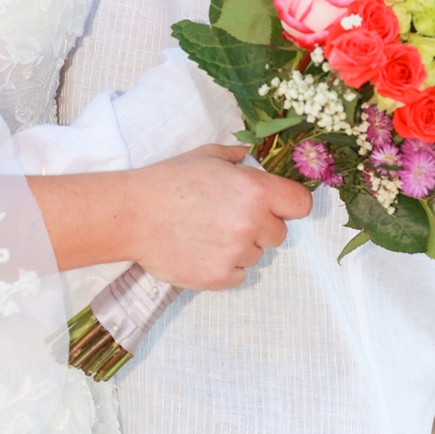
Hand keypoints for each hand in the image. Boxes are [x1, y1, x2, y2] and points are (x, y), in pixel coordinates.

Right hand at [124, 143, 312, 290]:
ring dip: (241, 246)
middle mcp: (252, 223)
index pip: (301, 204)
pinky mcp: (221, 278)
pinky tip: (202, 248)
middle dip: (261, 226)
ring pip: (257, 255)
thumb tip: (252, 157)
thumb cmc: (168, 180)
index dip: (290, 204)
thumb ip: (237, 158)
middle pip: (279, 233)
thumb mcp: (206, 155)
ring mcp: (237, 253)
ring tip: (208, 231)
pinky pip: (239, 274)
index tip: (278, 206)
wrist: (133, 214)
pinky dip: (226, 265)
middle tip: (229, 216)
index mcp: (255, 190)